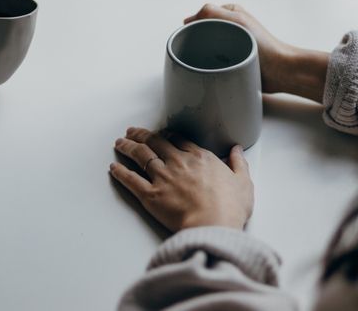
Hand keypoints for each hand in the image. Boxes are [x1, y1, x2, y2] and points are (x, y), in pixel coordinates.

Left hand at [110, 127, 253, 232]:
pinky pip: (131, 180)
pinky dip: (120, 172)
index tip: (160, 134)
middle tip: (132, 131)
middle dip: (142, 135)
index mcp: (200, 158)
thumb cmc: (230, 207)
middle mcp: (178, 163)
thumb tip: (237, 150)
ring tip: (120, 142)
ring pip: (141, 156)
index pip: (178, 140)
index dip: (167, 135)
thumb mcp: (243, 182)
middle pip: (155, 142)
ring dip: (128, 147)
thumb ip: (239, 164)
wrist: (213, 225)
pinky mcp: (150, 195)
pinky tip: (113, 167)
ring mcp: (163, 177)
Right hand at [185, 3, 329, 102]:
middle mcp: (230, 28)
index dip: (193, 27)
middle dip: (197, 43)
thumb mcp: (237, 21)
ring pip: (206, 49)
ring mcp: (232, 45)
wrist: (281, 71)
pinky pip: (214, 63)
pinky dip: (210, 67)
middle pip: (202, 33)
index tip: (190, 39)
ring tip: (204, 64)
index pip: (202, 16)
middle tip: (195, 54)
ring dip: (203, 56)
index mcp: (231, 14)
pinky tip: (209, 72)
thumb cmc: (264, 45)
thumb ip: (212, 12)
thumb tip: (188, 20)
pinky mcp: (233, 62)